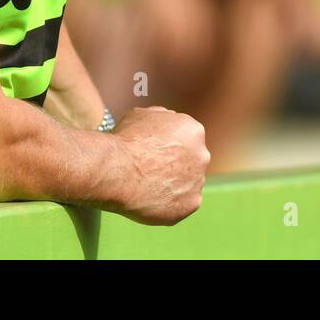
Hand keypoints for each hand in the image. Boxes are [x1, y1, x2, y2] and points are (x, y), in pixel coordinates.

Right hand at [109, 106, 209, 225]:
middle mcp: (202, 155)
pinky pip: (182, 204)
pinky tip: (151, 200)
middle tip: (152, 171)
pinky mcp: (191, 204)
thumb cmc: (126, 141)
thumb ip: (161, 118)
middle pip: (191, 161)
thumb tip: (165, 121)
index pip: (186, 139)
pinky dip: (169, 204)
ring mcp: (198, 181)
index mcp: (193, 130)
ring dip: (173, 185)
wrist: (117, 171)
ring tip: (148, 186)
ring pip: (187, 184)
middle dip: (175, 165)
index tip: (155, 152)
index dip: (169, 146)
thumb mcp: (142, 115)